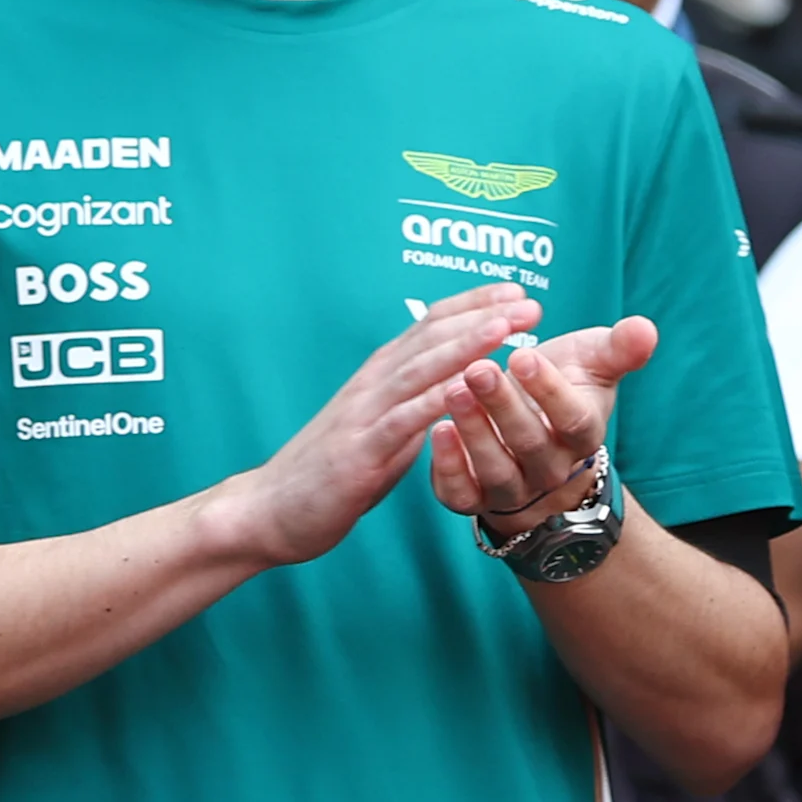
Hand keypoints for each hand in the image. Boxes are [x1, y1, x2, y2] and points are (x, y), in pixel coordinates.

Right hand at [204, 284, 541, 568]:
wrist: (272, 509)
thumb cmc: (330, 471)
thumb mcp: (381, 428)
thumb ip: (412, 406)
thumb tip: (451, 393)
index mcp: (381, 375)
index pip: (431, 325)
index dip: (474, 305)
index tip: (516, 292)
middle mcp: (373, 383)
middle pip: (432, 336)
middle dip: (483, 316)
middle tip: (530, 301)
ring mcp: (365, 413)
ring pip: (422, 368)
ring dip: (466, 344)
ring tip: (506, 326)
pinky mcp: (361, 450)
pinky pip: (405, 420)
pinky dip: (437, 400)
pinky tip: (468, 386)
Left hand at [426, 314, 657, 538]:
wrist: (535, 436)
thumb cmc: (564, 389)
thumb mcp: (593, 364)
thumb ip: (618, 348)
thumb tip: (645, 329)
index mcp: (582, 435)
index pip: (573, 420)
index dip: (550, 391)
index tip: (525, 356)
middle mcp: (549, 469)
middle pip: (529, 443)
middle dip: (502, 406)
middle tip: (477, 368)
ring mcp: (511, 488)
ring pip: (495, 469)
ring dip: (473, 431)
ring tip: (453, 390)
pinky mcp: (473, 497)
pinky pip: (461, 493)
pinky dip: (448, 467)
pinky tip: (437, 429)